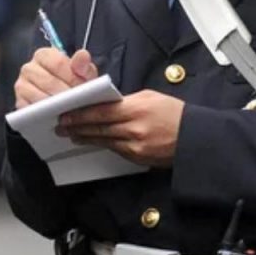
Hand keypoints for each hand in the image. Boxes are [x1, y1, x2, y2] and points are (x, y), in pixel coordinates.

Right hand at [14, 48, 98, 108]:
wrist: (58, 98)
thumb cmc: (69, 82)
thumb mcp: (81, 72)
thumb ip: (83, 64)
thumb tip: (83, 56)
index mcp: (43, 55)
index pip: (58, 63)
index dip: (73, 77)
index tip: (83, 89)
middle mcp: (29, 68)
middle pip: (49, 82)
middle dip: (66, 94)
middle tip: (78, 103)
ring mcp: (21, 86)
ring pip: (40, 98)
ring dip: (56, 106)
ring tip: (70, 111)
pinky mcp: (19, 103)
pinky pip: (32, 111)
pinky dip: (45, 115)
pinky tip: (57, 117)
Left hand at [55, 90, 184, 166]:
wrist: (195, 138)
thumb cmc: (174, 114)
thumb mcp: (150, 98)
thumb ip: (126, 101)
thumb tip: (105, 103)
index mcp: (136, 108)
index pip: (101, 111)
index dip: (80, 115)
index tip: (65, 114)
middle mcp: (133, 128)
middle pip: (98, 128)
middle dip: (77, 127)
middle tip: (60, 127)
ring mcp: (134, 145)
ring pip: (103, 140)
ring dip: (85, 138)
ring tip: (70, 135)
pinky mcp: (136, 157)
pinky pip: (114, 149)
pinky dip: (101, 144)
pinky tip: (91, 142)